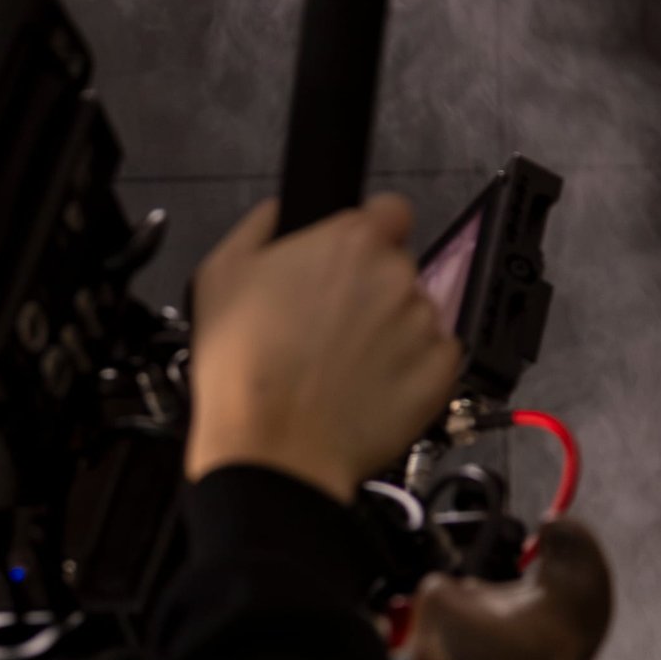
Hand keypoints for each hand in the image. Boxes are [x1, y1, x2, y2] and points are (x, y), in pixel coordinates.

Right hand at [186, 194, 461, 501]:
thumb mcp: (221, 272)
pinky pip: (434, 360)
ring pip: (415, 315)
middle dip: (371, 290)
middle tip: (330, 326)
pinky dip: (410, 371)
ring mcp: (423, 326)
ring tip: (343, 365)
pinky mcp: (439, 375)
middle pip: (397, 268)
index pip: (390, 211)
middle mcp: (396, 276)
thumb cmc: (245, 369)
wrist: (272, 448)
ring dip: (390, 332)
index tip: (353, 258)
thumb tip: (280, 213)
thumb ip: (261, 226)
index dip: (370, 233)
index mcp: (351, 240)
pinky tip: (369, 387)